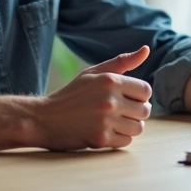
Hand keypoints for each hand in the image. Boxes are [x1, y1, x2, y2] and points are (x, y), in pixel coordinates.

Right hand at [29, 46, 152, 149]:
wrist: (44, 119)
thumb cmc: (72, 94)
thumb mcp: (93, 73)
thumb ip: (122, 62)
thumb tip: (146, 49)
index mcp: (110, 80)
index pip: (146, 90)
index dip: (140, 96)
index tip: (128, 98)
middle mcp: (109, 100)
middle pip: (145, 110)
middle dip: (136, 112)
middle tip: (121, 112)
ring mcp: (105, 121)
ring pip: (138, 128)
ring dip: (129, 127)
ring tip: (115, 122)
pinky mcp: (100, 139)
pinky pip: (126, 141)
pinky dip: (119, 138)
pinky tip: (106, 131)